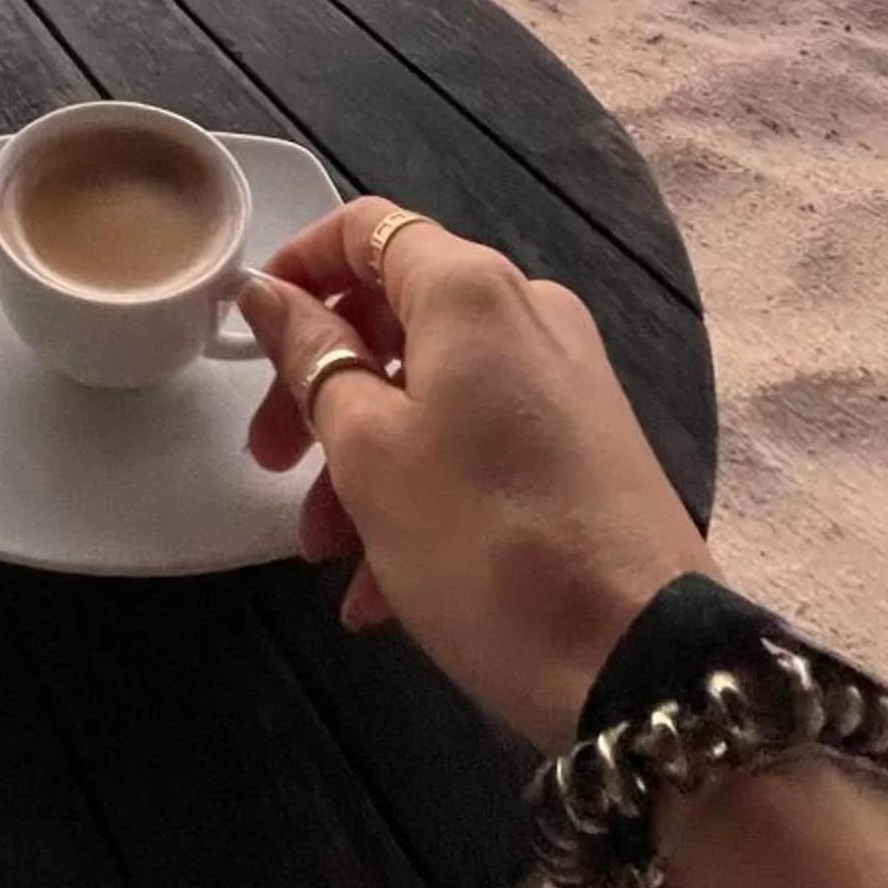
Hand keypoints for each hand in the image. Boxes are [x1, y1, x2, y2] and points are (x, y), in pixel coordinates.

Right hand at [239, 197, 712, 749]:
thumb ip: (312, 360)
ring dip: (364, 465)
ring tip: (329, 559)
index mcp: (471, 291)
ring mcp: (566, 383)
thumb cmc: (482, 541)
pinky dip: (425, 496)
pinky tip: (385, 594)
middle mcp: (528, 315)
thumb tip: (269, 293)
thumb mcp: (369, 453)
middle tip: (272, 466)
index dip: (297, 268)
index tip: (248, 334)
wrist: (639, 660)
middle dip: (320, 392)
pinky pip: (482, 445)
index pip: (366, 228)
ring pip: (433, 394)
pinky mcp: (586, 448)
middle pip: (395, 318)